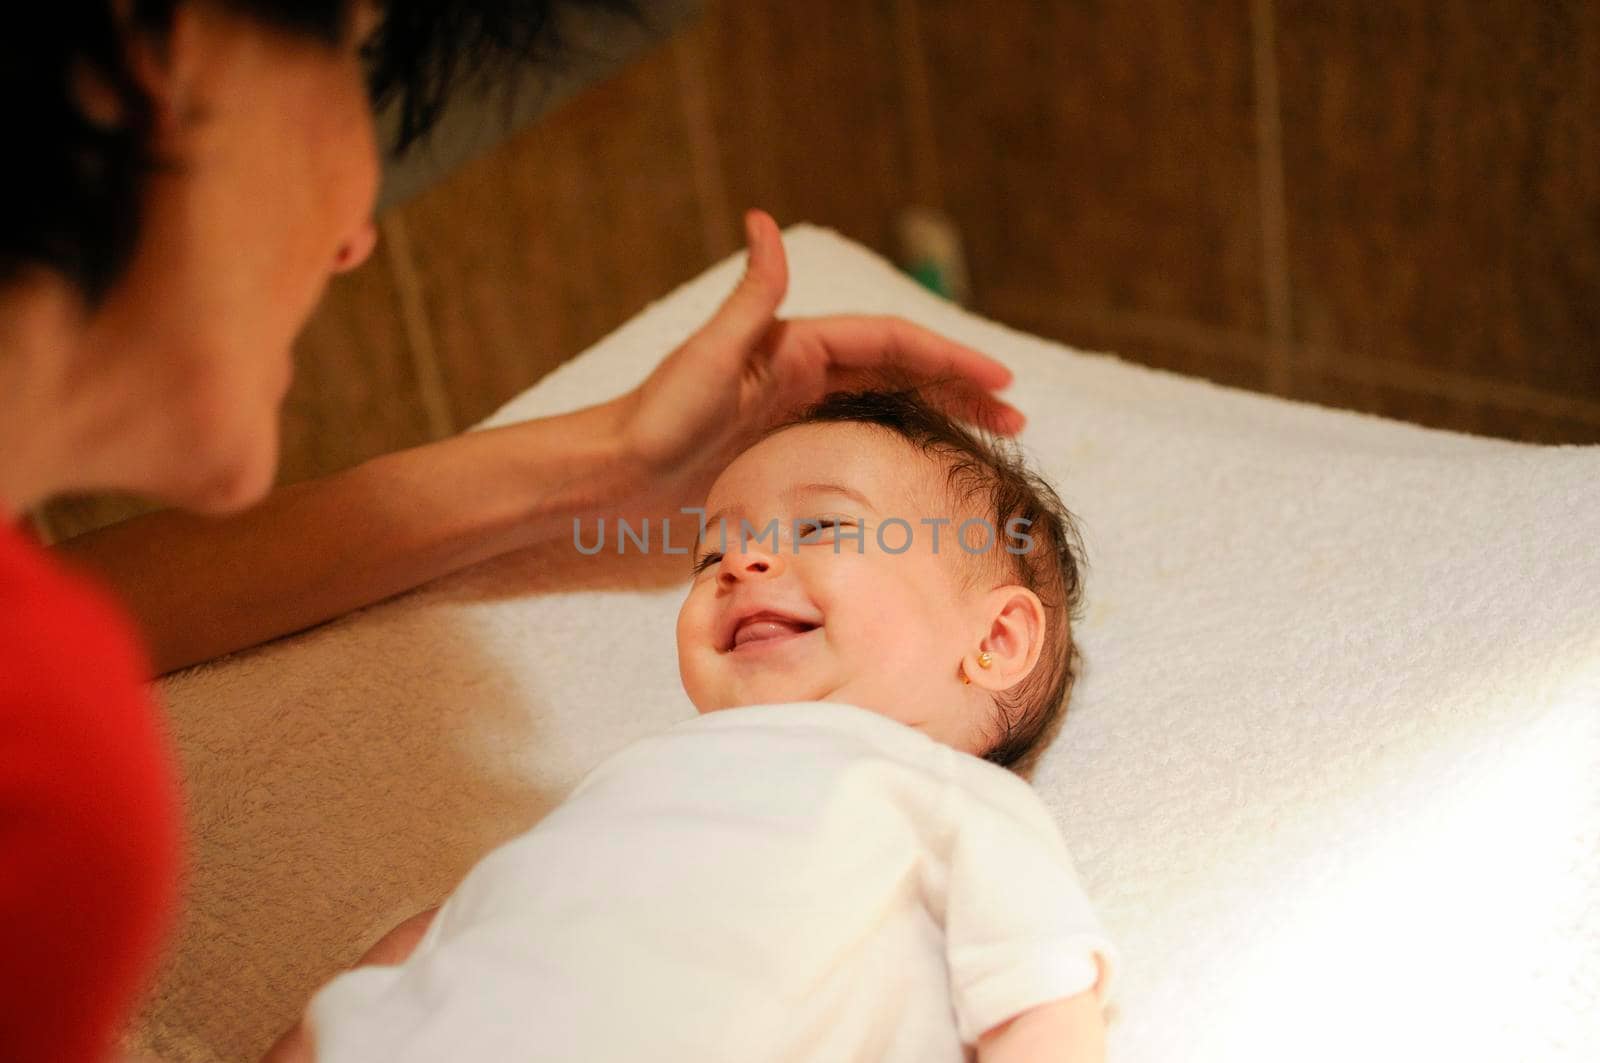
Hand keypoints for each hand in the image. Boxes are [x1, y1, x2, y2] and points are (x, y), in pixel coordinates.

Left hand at [609, 209, 1025, 512]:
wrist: (613, 474)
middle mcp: (803, 372)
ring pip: (888, 405)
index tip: (1001, 382)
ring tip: (991, 442)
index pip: (892, 343)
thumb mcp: (709, 355)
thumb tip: (764, 221)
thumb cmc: (656, 417)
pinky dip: (900, 444)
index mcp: (797, 346)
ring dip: (939, 417)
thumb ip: (751, 295)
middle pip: (902, 372)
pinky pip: (861, 439)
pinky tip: (923, 465)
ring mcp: (798, 411)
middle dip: (960, 389)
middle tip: (1016, 419)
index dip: (950, 359)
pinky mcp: (786, 448)